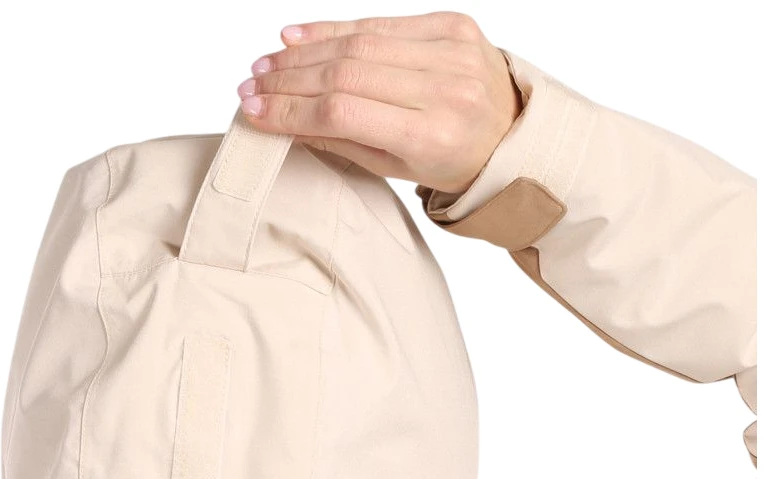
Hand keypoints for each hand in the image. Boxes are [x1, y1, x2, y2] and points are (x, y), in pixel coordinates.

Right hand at [237, 12, 522, 194]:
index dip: (291, 109)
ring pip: (359, 44)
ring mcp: (452, 51)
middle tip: (251, 85)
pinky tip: (299, 35)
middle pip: (346, 73)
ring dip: (304, 52)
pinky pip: (382, 23)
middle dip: (289, 79)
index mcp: (432, 136)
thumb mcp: (397, 168)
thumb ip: (342, 142)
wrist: (514, 136)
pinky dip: (336, 29)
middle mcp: (445, 88)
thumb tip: (283, 120)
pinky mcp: (453, 24)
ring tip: (266, 63)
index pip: (343, 113)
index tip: (254, 111)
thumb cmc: (454, 161)